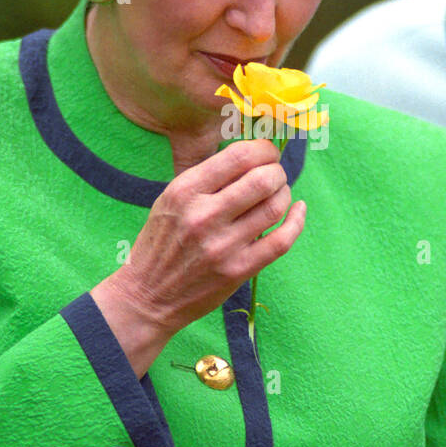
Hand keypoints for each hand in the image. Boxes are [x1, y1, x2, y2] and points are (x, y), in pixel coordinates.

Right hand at [99, 138, 305, 345]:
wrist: (148, 296)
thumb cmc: (161, 244)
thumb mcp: (170, 200)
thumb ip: (206, 180)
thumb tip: (252, 157)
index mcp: (185, 191)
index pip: (239, 156)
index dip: (264, 150)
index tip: (268, 153)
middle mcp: (203, 215)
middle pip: (263, 179)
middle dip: (277, 171)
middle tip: (275, 175)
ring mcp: (222, 245)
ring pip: (275, 207)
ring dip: (285, 194)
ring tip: (280, 194)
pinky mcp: (238, 271)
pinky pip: (282, 240)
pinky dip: (297, 221)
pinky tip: (298, 211)